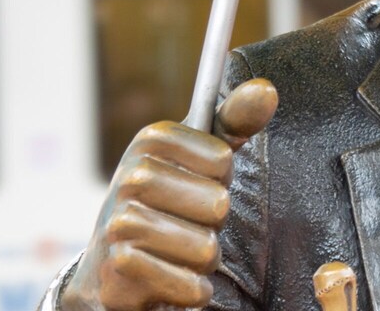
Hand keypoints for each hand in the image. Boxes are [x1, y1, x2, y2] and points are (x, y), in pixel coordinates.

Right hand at [59, 79, 277, 310]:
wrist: (113, 266)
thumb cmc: (171, 203)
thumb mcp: (202, 158)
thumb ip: (236, 122)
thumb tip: (266, 89)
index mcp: (151, 140)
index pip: (221, 161)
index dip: (219, 180)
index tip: (196, 183)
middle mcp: (129, 175)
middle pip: (216, 205)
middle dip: (211, 225)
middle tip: (184, 223)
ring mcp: (120, 221)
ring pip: (205, 248)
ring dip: (201, 260)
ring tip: (176, 251)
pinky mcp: (121, 266)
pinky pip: (191, 284)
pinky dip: (191, 289)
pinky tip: (170, 278)